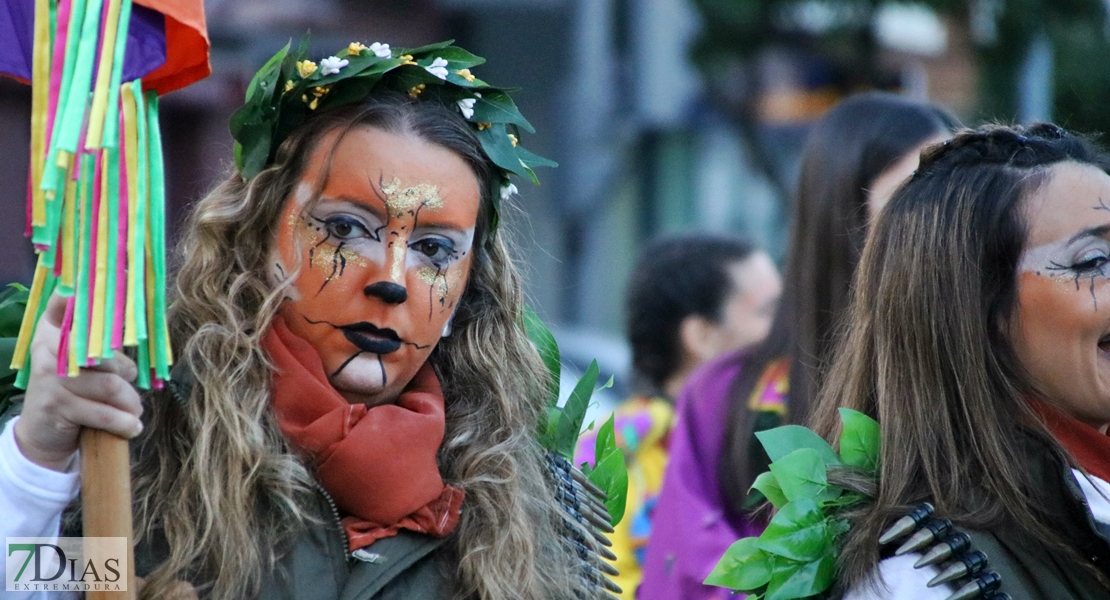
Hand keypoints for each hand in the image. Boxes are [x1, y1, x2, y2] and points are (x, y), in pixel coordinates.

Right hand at [13, 293, 142, 471]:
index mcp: (53, 329)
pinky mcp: (56, 407)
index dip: (88, 293)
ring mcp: (49, 379)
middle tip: (130, 384)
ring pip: (110, 385)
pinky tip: (132, 426)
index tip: (121, 274)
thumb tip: (141, 322)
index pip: (66, 302)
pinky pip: (104, 413)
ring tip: (134, 409)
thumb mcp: (81, 362)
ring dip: (130, 402)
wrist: (41, 432)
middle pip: (103, 350)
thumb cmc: (72, 390)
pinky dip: (125, 422)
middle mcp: (47, 348)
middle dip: (126, 371)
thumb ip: (101, 342)